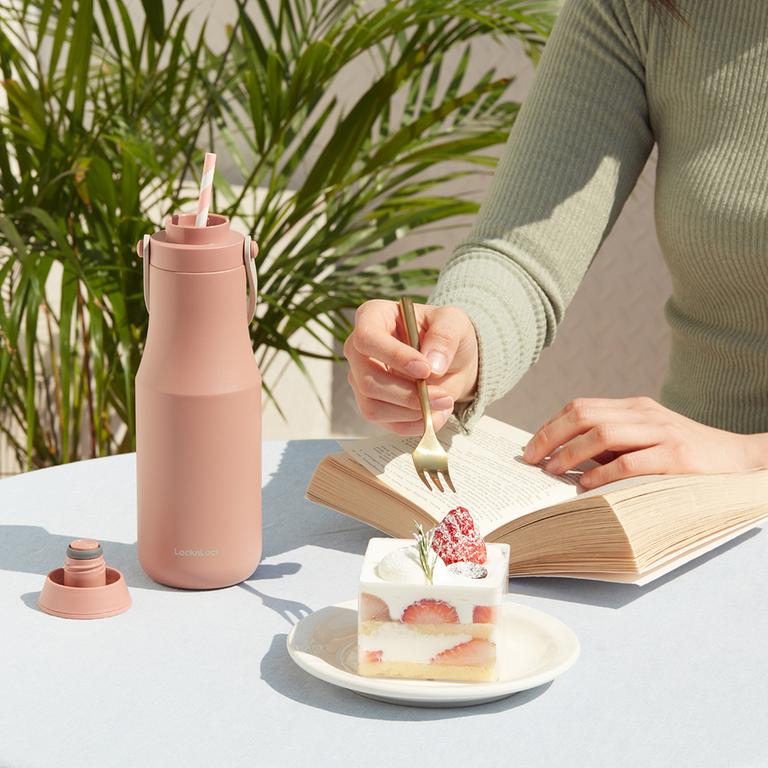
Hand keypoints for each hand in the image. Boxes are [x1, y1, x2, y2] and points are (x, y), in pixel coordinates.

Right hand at [344, 299, 478, 434]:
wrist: (452, 362)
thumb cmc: (445, 335)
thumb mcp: (454, 323)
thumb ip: (444, 337)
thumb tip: (433, 364)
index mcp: (372, 317)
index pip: (367, 338)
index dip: (394, 356)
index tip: (426, 369)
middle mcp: (358, 350)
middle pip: (367, 379)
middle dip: (408, 394)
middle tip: (442, 396)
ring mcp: (361, 380)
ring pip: (373, 407)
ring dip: (412, 411)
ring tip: (443, 402)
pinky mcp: (372, 405)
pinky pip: (386, 423)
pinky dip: (414, 424)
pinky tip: (434, 412)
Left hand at [522, 396, 767, 488]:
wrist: (740, 459)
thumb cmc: (685, 456)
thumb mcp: (645, 440)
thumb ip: (611, 445)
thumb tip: (563, 459)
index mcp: (634, 407)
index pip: (581, 407)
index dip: (551, 426)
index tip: (530, 448)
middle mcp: (644, 413)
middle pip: (584, 415)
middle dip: (551, 437)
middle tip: (530, 460)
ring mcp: (661, 432)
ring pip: (602, 434)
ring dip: (569, 454)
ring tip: (552, 471)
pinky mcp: (676, 456)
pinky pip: (630, 462)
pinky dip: (602, 473)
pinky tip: (586, 485)